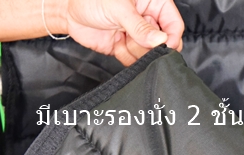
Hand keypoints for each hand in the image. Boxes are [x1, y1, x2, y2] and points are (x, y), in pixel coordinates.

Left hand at [64, 0, 183, 64]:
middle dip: (149, 46)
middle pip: (162, 43)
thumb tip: (161, 41)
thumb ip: (140, 27)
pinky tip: (116, 43)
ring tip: (121, 36)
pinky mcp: (126, 48)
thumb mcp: (119, 8)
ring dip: (134, 50)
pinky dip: (125, 56)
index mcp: (154, 3)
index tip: (163, 47)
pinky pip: (133, 61)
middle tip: (134, 39)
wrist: (69, 12)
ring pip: (148, 54)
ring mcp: (137, 36)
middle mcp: (148, 20)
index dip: (171, 38)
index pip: (174, 25)